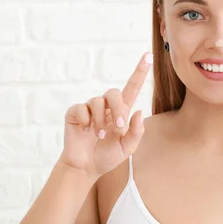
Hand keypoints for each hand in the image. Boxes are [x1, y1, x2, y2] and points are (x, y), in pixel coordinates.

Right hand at [57, 52, 151, 177]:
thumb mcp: (127, 148)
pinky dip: (86, 121)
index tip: (148, 55)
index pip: (132, 87)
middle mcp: (106, 106)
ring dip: (101, 121)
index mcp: (122, 111)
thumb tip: (138, 112)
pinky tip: (85, 131)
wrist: (86, 167)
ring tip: (99, 136)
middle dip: (117, 110)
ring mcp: (90, 108)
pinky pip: (81, 108)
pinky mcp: (75, 113)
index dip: (140, 71)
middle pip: (114, 93)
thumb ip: (136, 132)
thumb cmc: (108, 156)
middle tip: (117, 128)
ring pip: (98, 102)